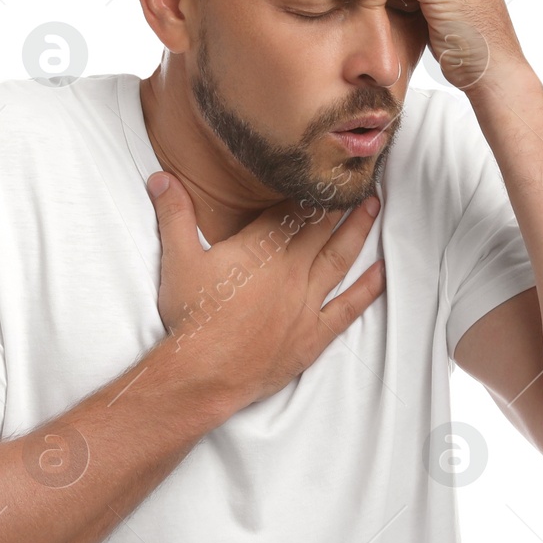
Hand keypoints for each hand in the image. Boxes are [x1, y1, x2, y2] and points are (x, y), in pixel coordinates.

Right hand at [146, 174, 384, 412]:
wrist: (204, 373)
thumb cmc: (192, 317)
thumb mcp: (177, 260)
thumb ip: (173, 214)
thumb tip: (160, 177)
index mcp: (262, 248)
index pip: (293, 209)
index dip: (311, 188)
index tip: (326, 169)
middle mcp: (291, 269)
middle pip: (322, 227)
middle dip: (341, 201)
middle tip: (359, 179)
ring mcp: (306, 303)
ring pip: (339, 258)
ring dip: (358, 230)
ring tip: (373, 207)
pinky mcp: (313, 335)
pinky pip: (348, 308)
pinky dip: (368, 289)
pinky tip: (382, 272)